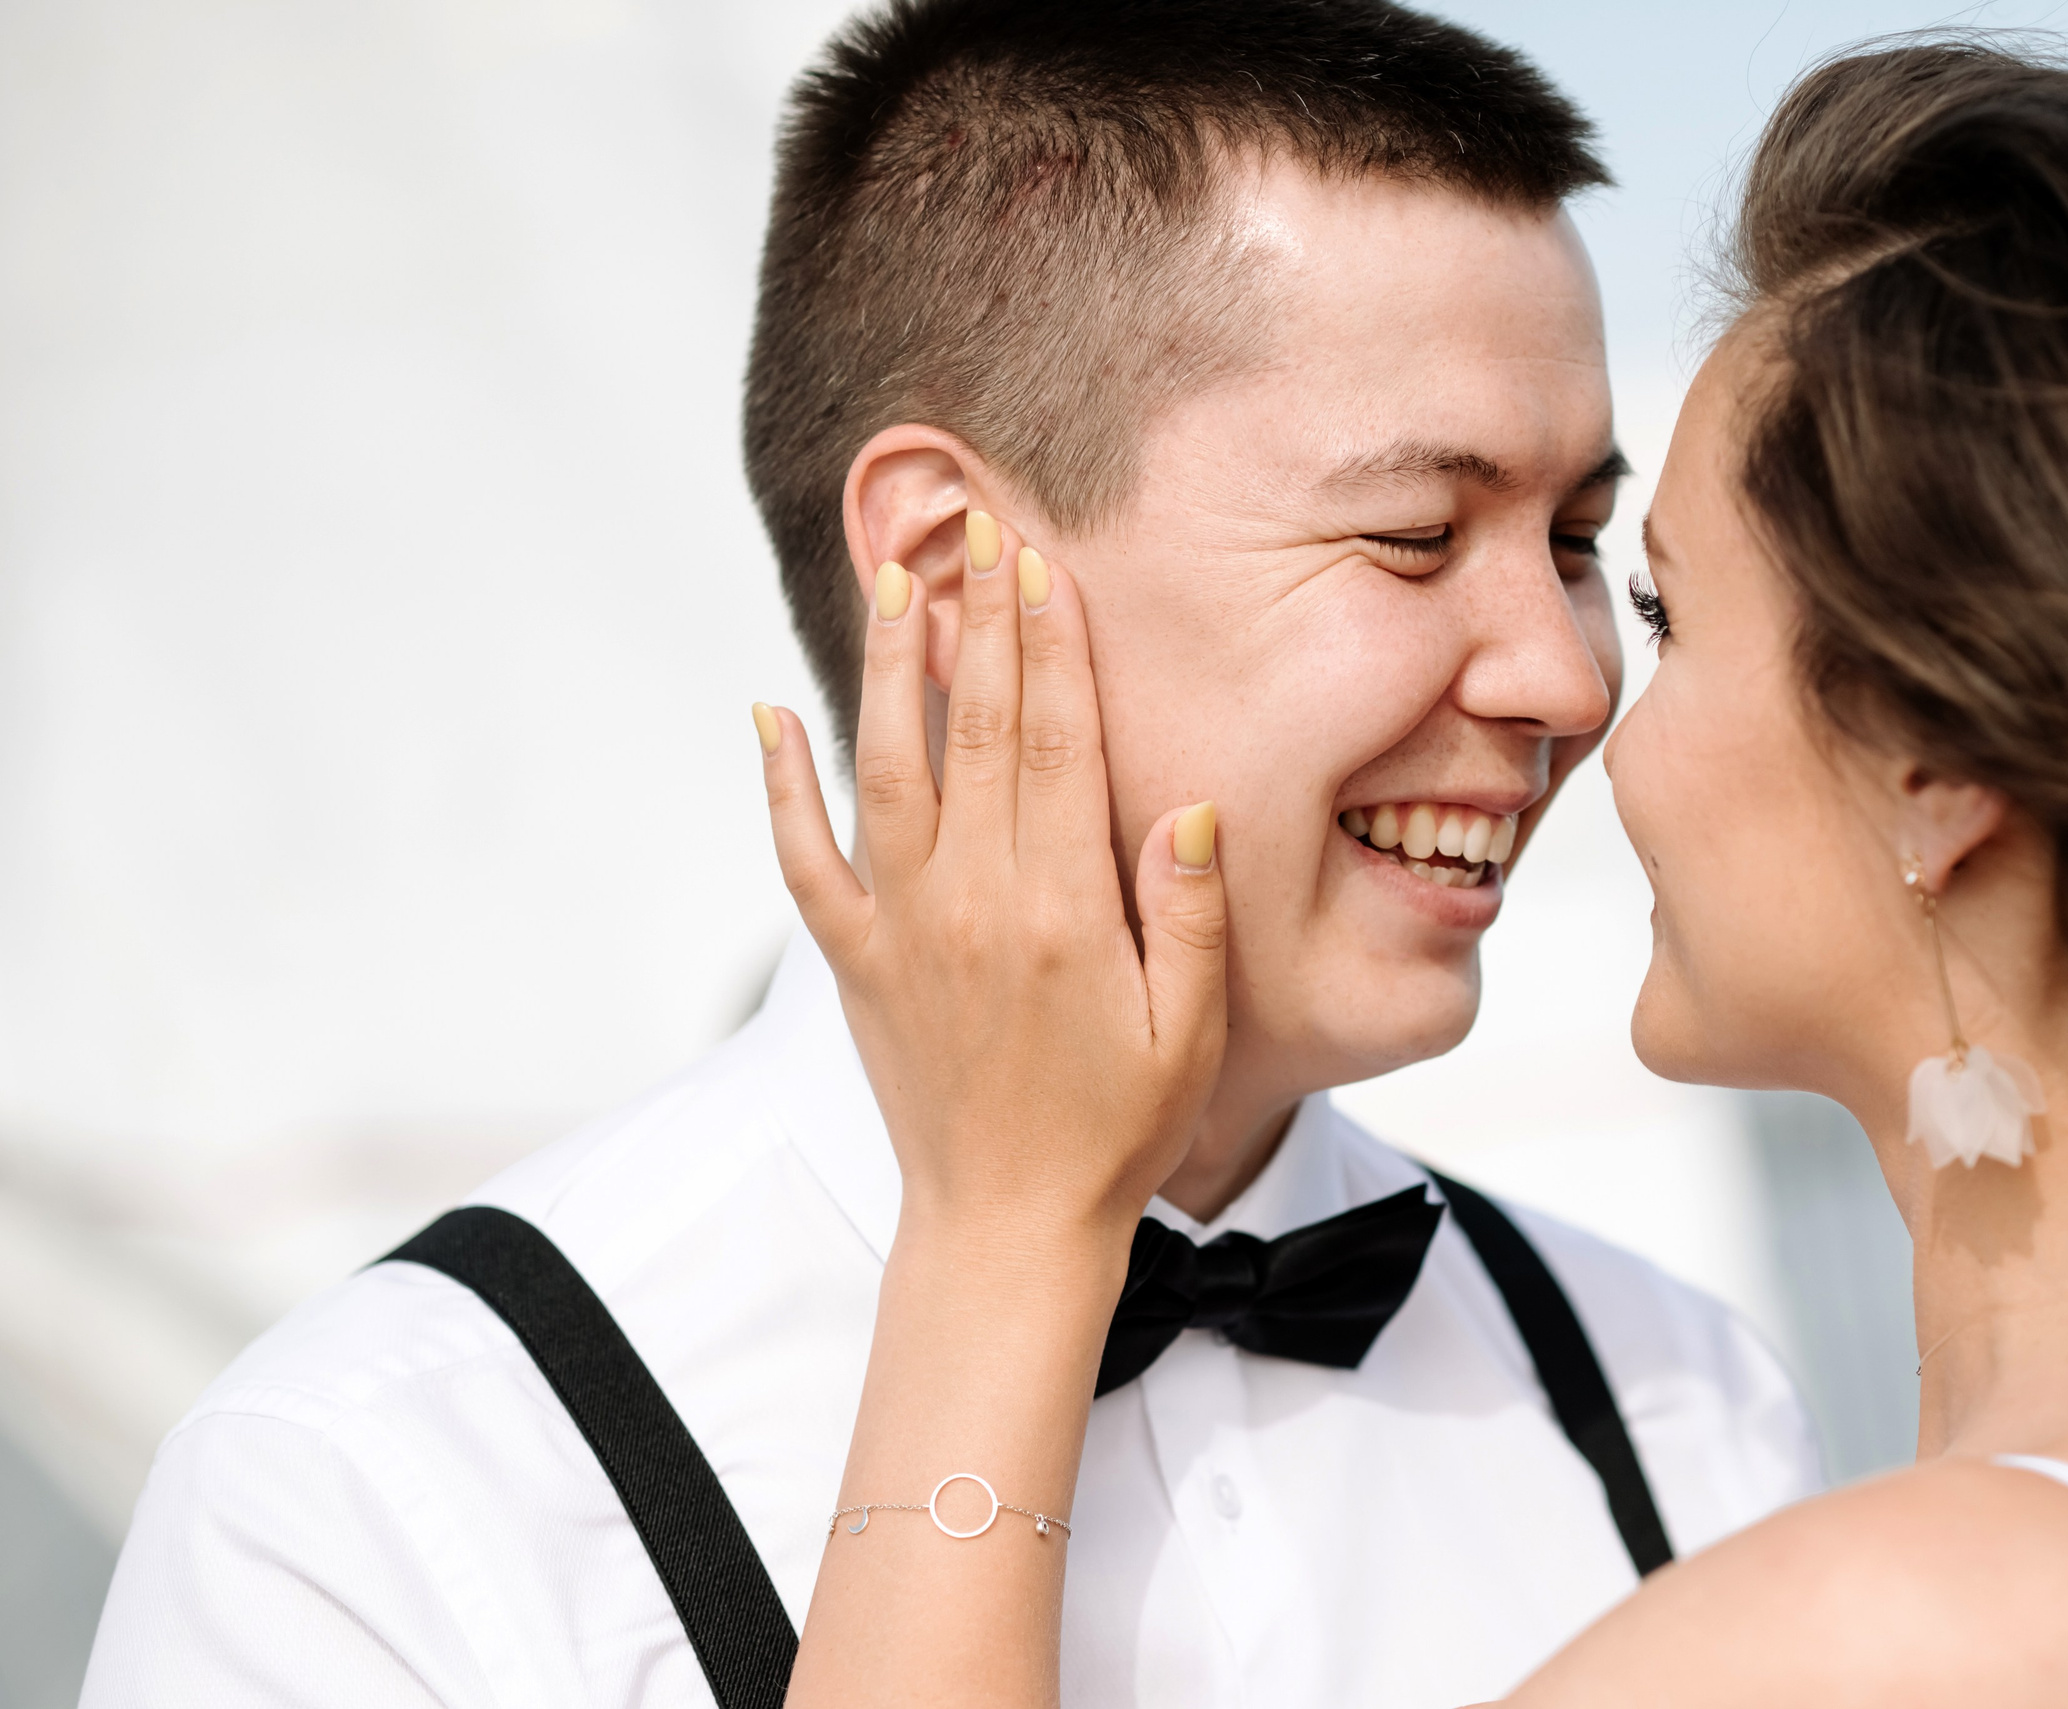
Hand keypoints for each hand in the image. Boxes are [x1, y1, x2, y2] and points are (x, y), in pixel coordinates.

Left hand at [755, 512, 1228, 1248]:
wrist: (1006, 1226)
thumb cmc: (1117, 1133)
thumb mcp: (1190, 1033)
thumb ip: (1192, 916)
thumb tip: (1192, 805)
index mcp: (1064, 912)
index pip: (1059, 744)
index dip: (1053, 646)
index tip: (1043, 564)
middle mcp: (974, 904)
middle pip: (978, 730)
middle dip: (982, 620)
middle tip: (977, 527)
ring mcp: (903, 930)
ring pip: (888, 768)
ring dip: (889, 667)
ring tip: (892, 578)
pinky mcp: (855, 963)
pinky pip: (805, 861)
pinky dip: (782, 786)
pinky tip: (768, 716)